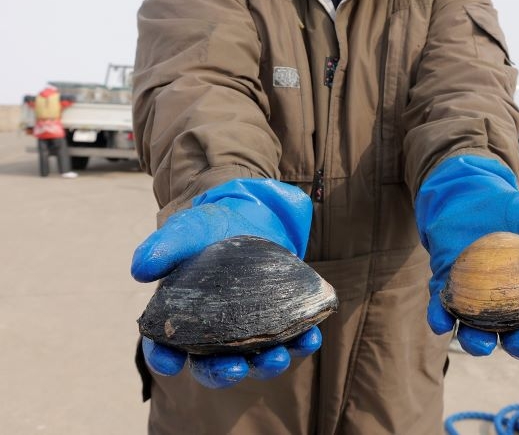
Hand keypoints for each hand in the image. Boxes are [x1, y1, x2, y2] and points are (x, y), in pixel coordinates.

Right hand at [132, 178, 317, 387]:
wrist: (253, 216)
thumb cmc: (211, 228)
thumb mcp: (189, 228)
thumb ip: (165, 245)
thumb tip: (139, 270)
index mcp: (179, 319)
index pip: (163, 347)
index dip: (164, 358)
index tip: (171, 362)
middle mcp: (212, 334)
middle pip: (211, 366)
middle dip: (223, 372)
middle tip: (235, 369)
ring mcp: (248, 331)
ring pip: (253, 360)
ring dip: (266, 365)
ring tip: (277, 359)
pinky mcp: (280, 322)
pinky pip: (291, 340)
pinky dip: (301, 342)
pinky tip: (310, 337)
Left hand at [416, 155, 518, 358]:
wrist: (469, 194)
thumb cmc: (510, 210)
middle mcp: (505, 303)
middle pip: (515, 334)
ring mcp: (474, 298)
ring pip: (478, 331)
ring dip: (478, 343)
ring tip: (480, 344)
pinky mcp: (447, 288)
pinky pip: (441, 310)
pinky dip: (439, 318)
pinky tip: (440, 321)